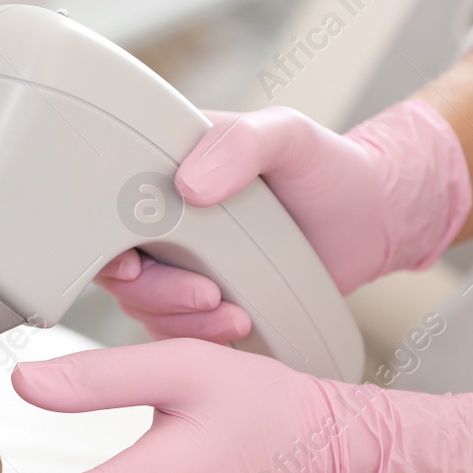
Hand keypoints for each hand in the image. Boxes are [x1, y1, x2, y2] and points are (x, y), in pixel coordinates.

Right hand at [92, 98, 471, 339]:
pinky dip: (202, 337)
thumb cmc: (328, 169)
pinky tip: (239, 324)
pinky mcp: (203, 304)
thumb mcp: (288, 135)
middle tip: (204, 293)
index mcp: (164, 172)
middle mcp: (163, 221)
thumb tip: (189, 183)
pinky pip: (177, 332)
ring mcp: (181, 265)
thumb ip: (241, 142)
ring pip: (145, 308)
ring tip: (232, 312)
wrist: (370, 221)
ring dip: (183, 319)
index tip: (131, 267)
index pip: (103, 211)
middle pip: (119, 271)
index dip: (103, 246)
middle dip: (157, 293)